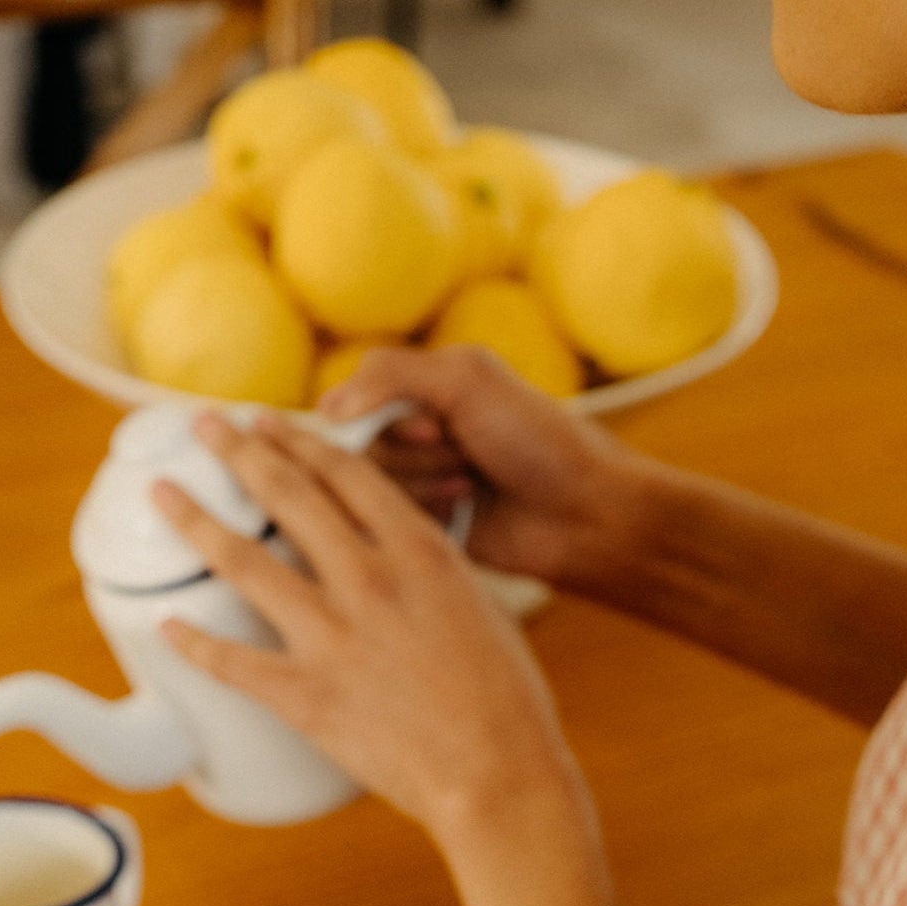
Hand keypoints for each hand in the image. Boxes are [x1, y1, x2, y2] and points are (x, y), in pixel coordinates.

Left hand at [152, 409, 587, 852]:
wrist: (501, 776)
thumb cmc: (509, 705)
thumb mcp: (485, 610)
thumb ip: (437, 577)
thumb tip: (413, 562)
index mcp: (419, 552)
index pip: (346, 473)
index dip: (299, 440)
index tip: (269, 423)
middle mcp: (369, 580)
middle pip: (288, 496)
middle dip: (237, 451)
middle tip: (205, 426)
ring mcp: (333, 636)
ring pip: (245, 562)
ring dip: (194, 521)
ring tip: (163, 494)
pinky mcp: (308, 695)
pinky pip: (234, 662)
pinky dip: (194, 644)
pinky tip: (166, 626)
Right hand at [318, 344, 652, 592]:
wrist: (583, 511)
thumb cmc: (536, 438)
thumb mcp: (466, 380)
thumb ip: (390, 376)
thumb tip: (324, 408)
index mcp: (417, 388)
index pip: (348, 400)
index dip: (380, 417)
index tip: (434, 424)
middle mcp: (409, 434)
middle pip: (354, 447)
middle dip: (413, 451)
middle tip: (463, 450)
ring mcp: (416, 483)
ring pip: (370, 487)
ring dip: (425, 480)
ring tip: (471, 479)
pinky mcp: (424, 529)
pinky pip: (388, 523)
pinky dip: (427, 510)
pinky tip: (467, 506)